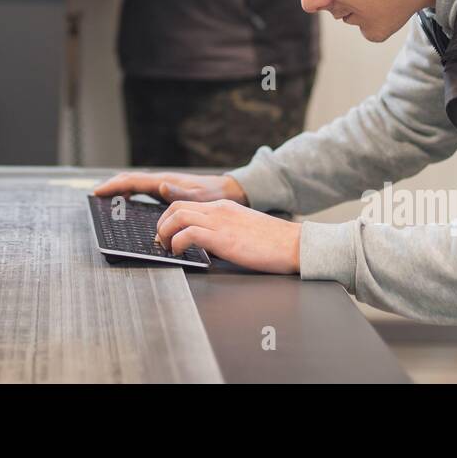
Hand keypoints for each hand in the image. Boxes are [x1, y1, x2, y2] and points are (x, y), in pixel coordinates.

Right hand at [92, 171, 246, 205]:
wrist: (228, 191)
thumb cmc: (214, 196)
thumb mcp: (198, 197)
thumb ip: (180, 194)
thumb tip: (160, 187)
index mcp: (164, 182)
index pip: (132, 182)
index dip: (114, 186)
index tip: (98, 192)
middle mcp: (161, 181)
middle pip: (130, 181)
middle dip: (112, 185)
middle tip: (97, 194)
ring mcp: (163, 185)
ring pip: (135, 184)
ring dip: (120, 188)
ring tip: (106, 197)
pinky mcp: (167, 190)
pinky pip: (142, 190)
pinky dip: (130, 193)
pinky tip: (128, 200)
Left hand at [156, 199, 301, 274]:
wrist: (295, 244)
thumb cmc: (274, 242)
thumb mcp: (244, 229)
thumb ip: (224, 231)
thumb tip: (206, 245)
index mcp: (224, 207)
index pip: (187, 204)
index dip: (170, 219)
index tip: (167, 233)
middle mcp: (219, 210)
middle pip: (176, 207)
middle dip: (162, 224)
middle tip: (161, 241)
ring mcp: (220, 222)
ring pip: (178, 216)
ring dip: (165, 232)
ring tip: (167, 247)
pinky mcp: (223, 237)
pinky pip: (189, 234)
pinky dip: (177, 243)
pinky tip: (180, 253)